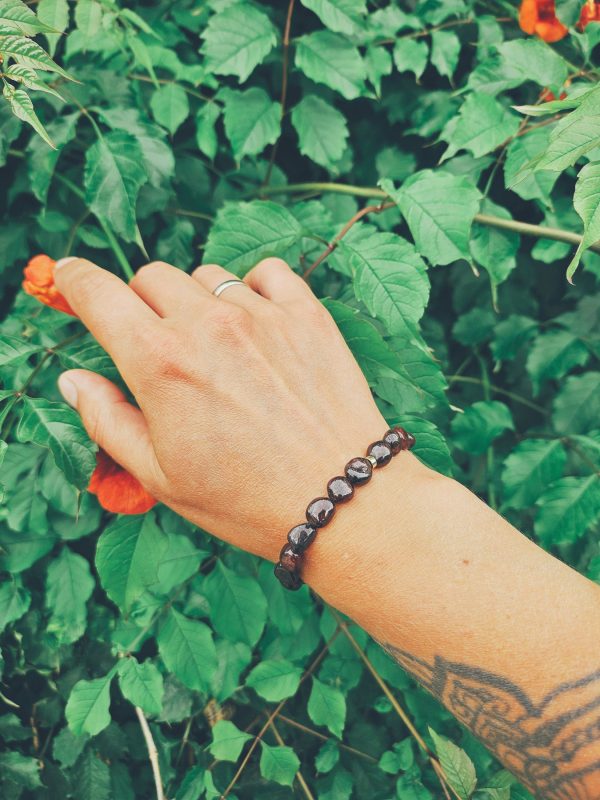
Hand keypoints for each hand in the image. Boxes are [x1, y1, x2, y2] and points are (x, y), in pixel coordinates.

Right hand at [54, 257, 423, 566]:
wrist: (339, 498)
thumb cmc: (244, 498)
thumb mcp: (159, 475)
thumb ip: (105, 419)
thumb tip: (72, 379)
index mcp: (160, 363)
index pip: (99, 293)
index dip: (75, 280)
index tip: (71, 278)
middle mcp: (208, 325)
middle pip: (152, 277)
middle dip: (143, 304)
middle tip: (160, 344)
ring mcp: (262, 314)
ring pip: (207, 276)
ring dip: (199, 302)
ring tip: (218, 350)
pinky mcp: (307, 314)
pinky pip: (266, 272)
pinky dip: (254, 289)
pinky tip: (258, 326)